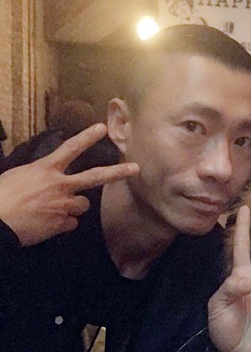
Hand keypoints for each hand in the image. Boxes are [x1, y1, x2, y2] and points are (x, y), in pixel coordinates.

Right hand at [0, 124, 139, 246]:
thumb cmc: (1, 196)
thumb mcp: (19, 176)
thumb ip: (39, 175)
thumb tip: (46, 179)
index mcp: (45, 169)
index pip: (70, 148)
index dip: (87, 137)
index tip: (102, 127)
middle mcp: (59, 185)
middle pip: (95, 176)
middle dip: (118, 172)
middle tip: (136, 168)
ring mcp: (63, 205)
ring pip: (83, 204)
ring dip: (74, 207)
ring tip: (54, 209)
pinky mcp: (63, 223)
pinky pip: (71, 223)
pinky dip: (62, 224)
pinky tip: (48, 224)